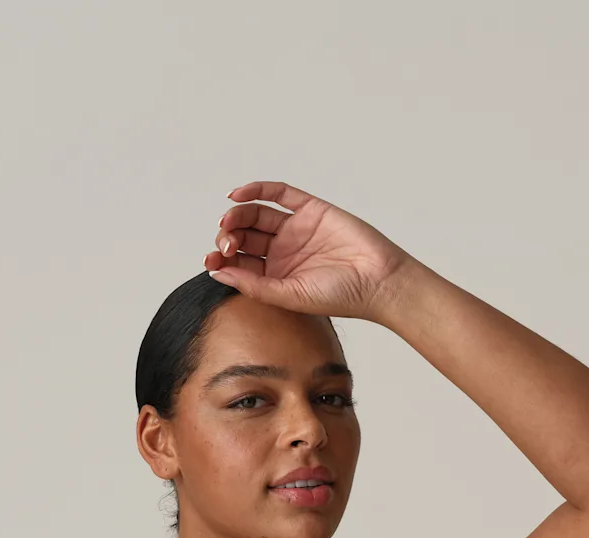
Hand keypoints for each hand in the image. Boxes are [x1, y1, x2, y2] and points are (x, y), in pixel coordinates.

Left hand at [204, 180, 414, 321]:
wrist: (376, 280)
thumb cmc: (339, 296)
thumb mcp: (289, 296)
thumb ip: (254, 286)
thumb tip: (218, 274)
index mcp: (275, 276)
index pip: (240, 263)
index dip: (222, 259)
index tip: (211, 260)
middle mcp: (282, 252)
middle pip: (245, 236)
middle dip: (229, 237)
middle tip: (225, 243)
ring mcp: (296, 228)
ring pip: (257, 214)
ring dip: (238, 214)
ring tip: (228, 220)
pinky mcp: (310, 209)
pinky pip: (280, 193)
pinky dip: (258, 189)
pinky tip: (238, 194)